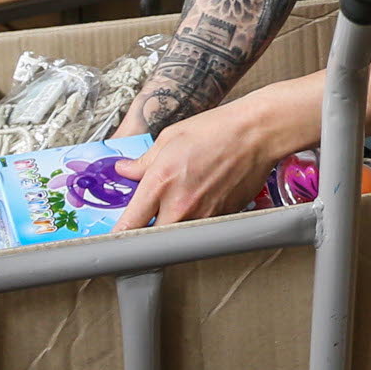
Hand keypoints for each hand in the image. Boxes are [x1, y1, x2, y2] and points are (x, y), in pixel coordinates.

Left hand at [112, 83, 310, 229]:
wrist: (257, 132)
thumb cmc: (216, 130)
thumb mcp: (169, 138)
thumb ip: (142, 162)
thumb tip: (124, 171)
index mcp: (160, 183)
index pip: (129, 224)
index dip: (118, 235)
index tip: (114, 237)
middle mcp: (180, 205)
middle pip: (152, 239)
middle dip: (145, 234)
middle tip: (145, 223)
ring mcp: (203, 215)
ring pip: (178, 236)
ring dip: (172, 228)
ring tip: (177, 208)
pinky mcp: (223, 218)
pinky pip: (202, 228)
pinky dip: (196, 221)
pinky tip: (201, 200)